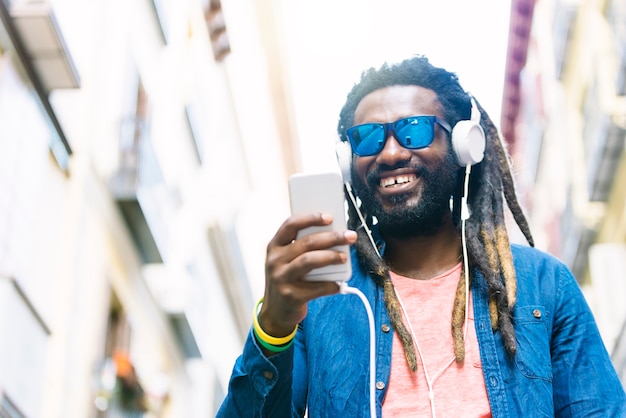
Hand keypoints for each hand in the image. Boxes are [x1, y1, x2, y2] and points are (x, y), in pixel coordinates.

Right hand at [259, 212, 356, 338]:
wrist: (275, 312)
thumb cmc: (287, 279)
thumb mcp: (286, 260)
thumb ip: (302, 247)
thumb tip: (333, 234)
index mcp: (274, 246)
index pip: (291, 224)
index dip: (311, 218)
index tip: (330, 217)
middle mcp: (275, 261)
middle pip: (306, 243)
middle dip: (332, 237)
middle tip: (349, 236)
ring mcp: (281, 279)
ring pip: (310, 261)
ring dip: (331, 257)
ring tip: (344, 258)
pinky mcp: (290, 296)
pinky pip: (316, 287)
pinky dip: (331, 285)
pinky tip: (339, 284)